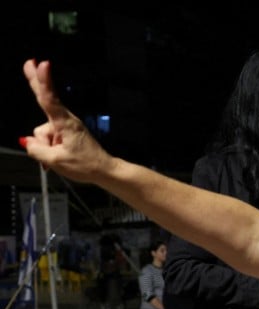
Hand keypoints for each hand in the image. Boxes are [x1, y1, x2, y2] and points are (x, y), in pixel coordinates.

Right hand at [21, 60, 115, 182]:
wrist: (104, 170)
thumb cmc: (86, 165)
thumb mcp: (57, 161)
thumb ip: (37, 150)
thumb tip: (28, 142)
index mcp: (64, 123)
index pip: (49, 99)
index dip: (43, 81)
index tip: (41, 65)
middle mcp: (65, 121)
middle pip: (45, 100)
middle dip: (35, 81)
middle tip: (29, 62)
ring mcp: (65, 126)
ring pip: (43, 132)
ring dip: (46, 145)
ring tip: (60, 157)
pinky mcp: (66, 132)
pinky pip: (49, 137)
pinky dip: (49, 147)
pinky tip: (56, 156)